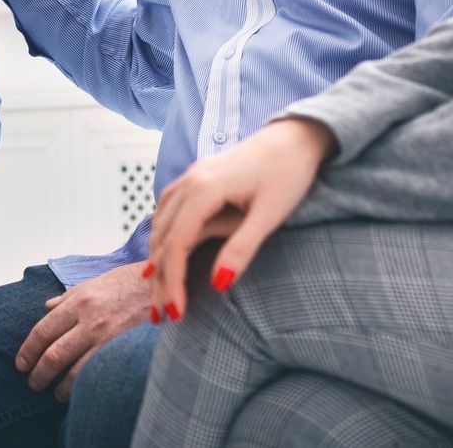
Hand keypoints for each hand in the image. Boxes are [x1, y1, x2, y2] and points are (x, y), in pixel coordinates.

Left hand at [14, 261, 147, 401]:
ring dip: (60, 388)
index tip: (21, 363)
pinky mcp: (125, 350)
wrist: (169, 284)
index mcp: (79, 300)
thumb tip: (48, 306)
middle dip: (39, 374)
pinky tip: (81, 393)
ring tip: (55, 394)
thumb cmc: (132, 281)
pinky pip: (99, 374)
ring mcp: (108, 337)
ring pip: (74, 371)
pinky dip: (85, 387)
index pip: (43, 330)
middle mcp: (90, 319)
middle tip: (33, 383)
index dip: (28, 350)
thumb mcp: (97, 281)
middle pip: (54, 354)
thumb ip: (70, 295)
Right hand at [145, 117, 335, 322]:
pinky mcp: (195, 178)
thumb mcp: (270, 215)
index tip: (176, 313)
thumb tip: (217, 284)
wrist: (296, 137)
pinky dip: (161, 238)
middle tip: (160, 316)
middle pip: (162, 238)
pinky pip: (166, 211)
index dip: (173, 281)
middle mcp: (189, 181)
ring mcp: (189, 177)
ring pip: (159, 224)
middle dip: (159, 278)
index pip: (177, 244)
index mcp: (204, 189)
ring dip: (156, 260)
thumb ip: (242, 248)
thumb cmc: (288, 174)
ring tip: (158, 293)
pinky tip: (162, 253)